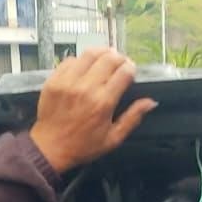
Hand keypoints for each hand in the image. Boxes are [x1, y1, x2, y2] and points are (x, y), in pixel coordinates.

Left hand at [30, 48, 155, 175]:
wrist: (51, 148)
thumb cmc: (83, 146)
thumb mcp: (113, 138)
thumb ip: (133, 118)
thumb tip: (150, 102)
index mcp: (103, 103)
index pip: (123, 72)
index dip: (131, 68)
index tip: (131, 71)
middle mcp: (86, 88)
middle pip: (109, 58)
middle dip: (119, 58)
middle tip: (120, 63)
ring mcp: (69, 81)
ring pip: (90, 53)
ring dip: (101, 53)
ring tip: (106, 58)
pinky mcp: (55, 79)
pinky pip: (71, 59)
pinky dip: (81, 60)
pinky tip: (85, 67)